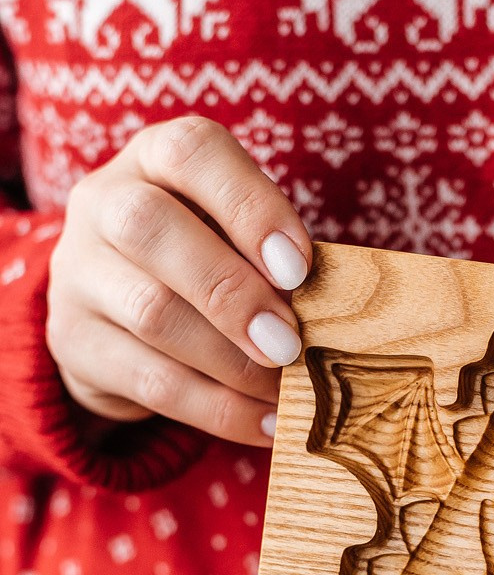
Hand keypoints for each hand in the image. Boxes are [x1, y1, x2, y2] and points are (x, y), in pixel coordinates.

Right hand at [46, 116, 312, 446]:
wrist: (117, 314)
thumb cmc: (206, 259)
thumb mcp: (235, 235)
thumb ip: (274, 256)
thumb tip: (337, 310)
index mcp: (155, 158)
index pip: (191, 152)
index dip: (250, 207)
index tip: (299, 268)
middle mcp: (104, 203)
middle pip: (149, 228)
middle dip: (233, 292)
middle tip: (290, 343)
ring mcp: (78, 273)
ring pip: (151, 312)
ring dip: (232, 361)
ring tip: (284, 388)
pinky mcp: (76, 344)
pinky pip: (150, 382)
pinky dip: (219, 409)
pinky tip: (266, 422)